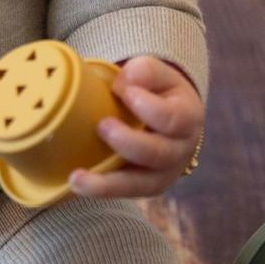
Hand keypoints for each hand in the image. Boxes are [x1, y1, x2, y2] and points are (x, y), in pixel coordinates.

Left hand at [67, 56, 203, 199]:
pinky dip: (101, 190)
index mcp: (187, 118)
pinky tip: (77, 186)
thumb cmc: (158, 92)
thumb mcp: (158, 74)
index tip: (124, 90)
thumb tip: (124, 82)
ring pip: (139, 184)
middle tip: (102, 125)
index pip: (172, 118)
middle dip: (127, 142)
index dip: (147, 107)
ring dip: (107, 183)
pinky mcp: (144, 187)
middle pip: (157, 154)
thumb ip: (144, 71)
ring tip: (77, 178)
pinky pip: (124, 192)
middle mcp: (180, 151)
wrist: (168, 116)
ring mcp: (163, 174)